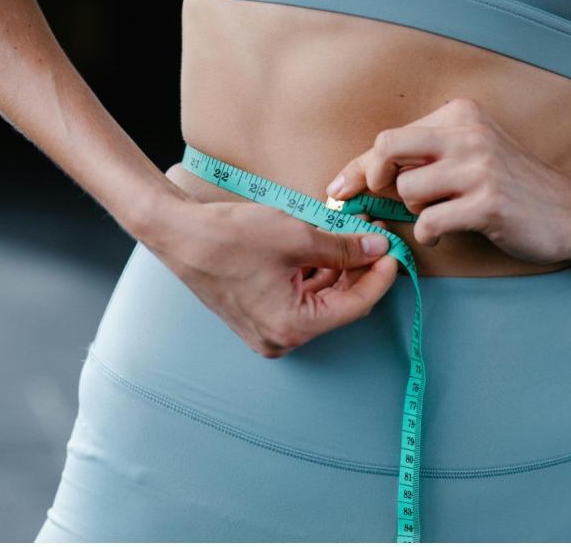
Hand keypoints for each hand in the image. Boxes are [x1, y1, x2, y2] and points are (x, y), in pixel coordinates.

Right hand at [141, 189, 397, 357]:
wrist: (178, 233)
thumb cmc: (229, 237)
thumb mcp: (297, 237)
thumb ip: (343, 247)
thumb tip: (377, 248)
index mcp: (292, 327)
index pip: (355, 306)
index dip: (379, 277)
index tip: (393, 252)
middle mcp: (281, 338)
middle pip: (339, 305)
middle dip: (359, 271)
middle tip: (375, 239)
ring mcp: (268, 329)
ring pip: (320, 301)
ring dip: (338, 270)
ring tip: (351, 236)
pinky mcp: (259, 315)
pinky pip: (299, 299)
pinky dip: (315, 275)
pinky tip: (325, 247)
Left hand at [325, 98, 570, 263]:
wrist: (570, 210)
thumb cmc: (509, 186)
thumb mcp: (469, 155)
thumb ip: (423, 158)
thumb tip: (357, 178)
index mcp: (459, 115)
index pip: (391, 138)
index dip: (358, 167)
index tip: (338, 190)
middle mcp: (469, 133)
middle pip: (388, 149)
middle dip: (372, 178)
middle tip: (380, 198)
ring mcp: (480, 167)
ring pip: (407, 191)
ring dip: (416, 210)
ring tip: (441, 213)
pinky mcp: (488, 202)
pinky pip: (430, 222)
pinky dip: (430, 234)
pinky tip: (446, 233)